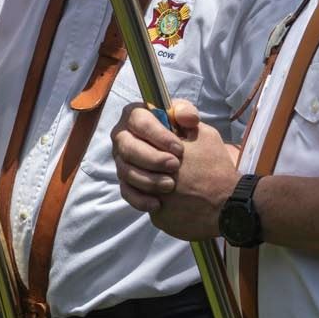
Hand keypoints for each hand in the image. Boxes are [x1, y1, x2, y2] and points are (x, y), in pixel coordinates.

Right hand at [111, 99, 237, 240]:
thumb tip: (186, 118)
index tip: (179, 148)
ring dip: (148, 179)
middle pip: (127, 146)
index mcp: (137, 116)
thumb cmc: (188, 140)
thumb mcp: (192, 123)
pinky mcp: (126, 182)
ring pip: (126, 170)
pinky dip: (140, 199)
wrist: (196, 168)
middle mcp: (124, 137)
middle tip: (174, 166)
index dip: (157, 134)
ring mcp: (123, 161)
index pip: (138, 119)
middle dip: (152, 158)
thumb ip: (188, 113)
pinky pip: (126, 192)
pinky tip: (157, 203)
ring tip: (170, 185)